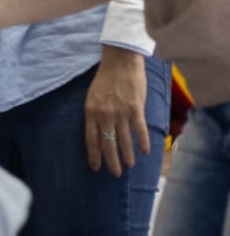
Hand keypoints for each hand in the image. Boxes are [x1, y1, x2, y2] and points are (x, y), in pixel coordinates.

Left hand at [85, 46, 150, 176]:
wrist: (120, 61)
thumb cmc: (105, 78)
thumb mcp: (92, 97)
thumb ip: (95, 114)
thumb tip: (99, 131)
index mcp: (91, 113)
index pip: (91, 140)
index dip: (94, 155)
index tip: (96, 167)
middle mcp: (104, 115)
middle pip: (108, 144)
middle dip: (111, 161)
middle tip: (115, 173)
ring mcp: (120, 113)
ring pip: (124, 140)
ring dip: (127, 155)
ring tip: (129, 166)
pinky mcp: (136, 109)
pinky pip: (140, 130)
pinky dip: (143, 142)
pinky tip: (145, 152)